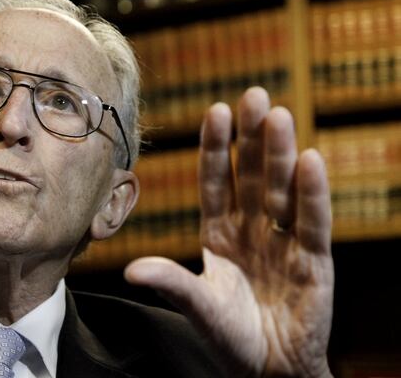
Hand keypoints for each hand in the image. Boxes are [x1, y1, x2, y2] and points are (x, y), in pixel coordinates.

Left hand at [125, 87, 333, 376]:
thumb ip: (171, 284)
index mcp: (221, 233)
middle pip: (253, 176)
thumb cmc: (231, 334)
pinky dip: (312, 194)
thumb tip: (131, 269)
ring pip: (282, 191)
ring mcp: (284, 243)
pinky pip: (312, 223)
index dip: (216, 148)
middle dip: (252, 138)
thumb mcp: (198, 306)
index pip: (217, 182)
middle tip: (254, 95)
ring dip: (280, 155)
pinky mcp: (314, 263)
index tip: (216, 110)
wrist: (269, 368)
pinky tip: (310, 159)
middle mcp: (253, 230)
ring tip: (278, 115)